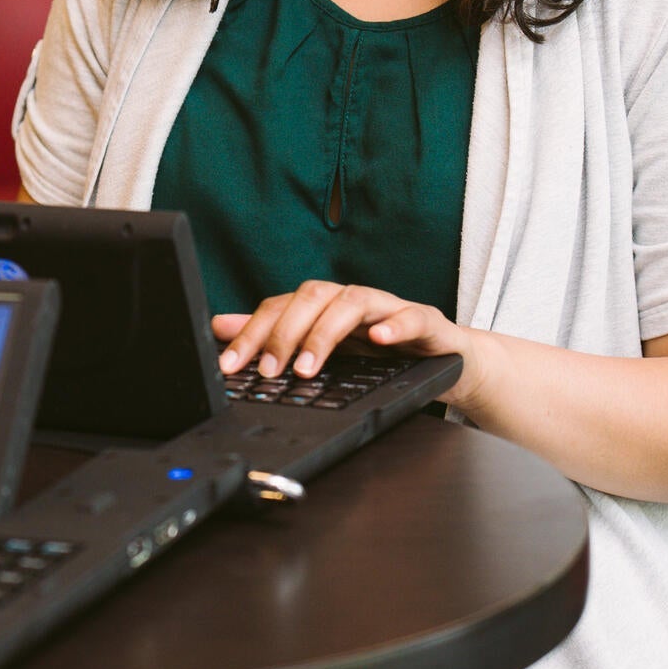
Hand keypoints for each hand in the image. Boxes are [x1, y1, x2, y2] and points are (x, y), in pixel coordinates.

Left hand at [213, 280, 477, 398]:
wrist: (448, 362)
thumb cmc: (383, 355)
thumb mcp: (324, 350)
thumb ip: (274, 336)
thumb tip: (219, 326)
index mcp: (325, 306)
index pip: (281, 306)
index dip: (252, 332)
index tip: (230, 364)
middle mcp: (353, 300)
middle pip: (312, 297)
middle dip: (284, 333)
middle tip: (268, 371)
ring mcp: (390, 307)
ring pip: (354, 302)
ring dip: (326, 334)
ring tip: (307, 367)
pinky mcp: (426, 322)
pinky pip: (412, 317)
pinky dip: (395, 324)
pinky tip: (378, 339)